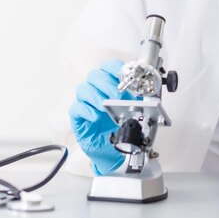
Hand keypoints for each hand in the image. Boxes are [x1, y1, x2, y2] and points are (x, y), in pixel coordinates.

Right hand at [69, 59, 136, 174]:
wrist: (114, 152)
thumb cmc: (121, 129)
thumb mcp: (133, 113)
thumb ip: (136, 101)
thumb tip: (143, 94)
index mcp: (110, 85)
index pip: (108, 67)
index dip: (115, 68)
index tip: (124, 76)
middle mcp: (97, 91)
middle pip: (94, 75)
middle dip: (107, 83)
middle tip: (118, 95)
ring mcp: (86, 104)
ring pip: (83, 89)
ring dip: (95, 95)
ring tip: (105, 106)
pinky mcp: (78, 118)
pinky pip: (76, 109)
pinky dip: (86, 110)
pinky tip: (96, 117)